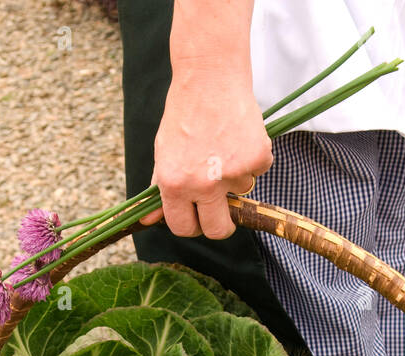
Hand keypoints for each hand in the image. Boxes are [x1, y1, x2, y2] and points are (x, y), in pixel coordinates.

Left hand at [142, 1, 270, 239]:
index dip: (193, 226)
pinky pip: (258, 170)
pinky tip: (240, 134)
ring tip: (225, 144)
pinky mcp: (256, 159)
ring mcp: (231, 173)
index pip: (183, 228)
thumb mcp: (163, 151)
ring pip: (241, 192)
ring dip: (237, 175)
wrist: (209, 77)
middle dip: (222, 225)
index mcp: (173, 184)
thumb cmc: (184, 114)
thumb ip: (159, 188)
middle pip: (218, 230)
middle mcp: (202, 184)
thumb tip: (146, 221)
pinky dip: (253, 156)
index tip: (199, 219)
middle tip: (223, 209)